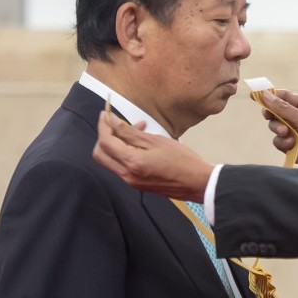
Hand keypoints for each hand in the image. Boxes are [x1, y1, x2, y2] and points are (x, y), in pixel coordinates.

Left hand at [92, 111, 210, 201]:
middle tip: (115, 122)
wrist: (197, 183)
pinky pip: (121, 166)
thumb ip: (131, 133)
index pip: (106, 142)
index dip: (103, 125)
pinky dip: (124, 152)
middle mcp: (126, 174)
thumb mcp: (157, 141)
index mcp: (132, 162)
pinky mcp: (137, 183)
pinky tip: (140, 143)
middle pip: (101, 154)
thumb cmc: (182, 160)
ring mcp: (131, 181)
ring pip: (110, 160)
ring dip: (116, 143)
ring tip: (137, 130)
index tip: (106, 113)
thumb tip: (112, 123)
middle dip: (104, 136)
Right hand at [259, 89, 297, 173]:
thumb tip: (265, 95)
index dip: (270, 95)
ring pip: (276, 127)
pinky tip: (291, 144)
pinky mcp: (294, 146)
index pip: (285, 96)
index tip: (255, 95)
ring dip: (278, 130)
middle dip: (273, 116)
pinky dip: (282, 142)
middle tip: (269, 116)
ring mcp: (297, 132)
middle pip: (277, 112)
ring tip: (286, 133)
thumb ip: (282, 108)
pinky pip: (279, 141)